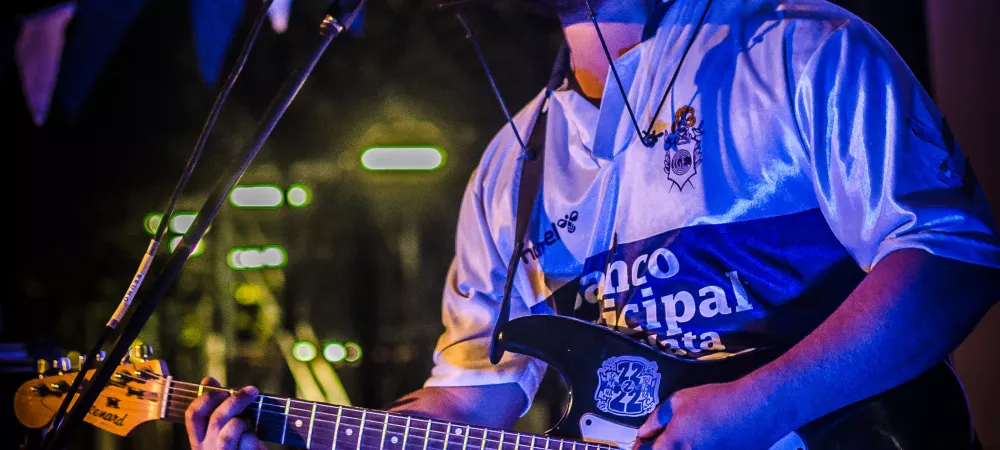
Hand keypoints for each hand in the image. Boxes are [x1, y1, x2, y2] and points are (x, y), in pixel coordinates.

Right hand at [185, 377, 264, 449]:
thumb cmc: (237, 448)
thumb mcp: (224, 429)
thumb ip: (216, 407)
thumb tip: (207, 380)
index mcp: (199, 440)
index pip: (192, 415)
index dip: (206, 398)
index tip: (222, 389)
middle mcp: (206, 449)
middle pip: (216, 419)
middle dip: (235, 401)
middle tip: (252, 391)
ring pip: (230, 432)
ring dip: (244, 422)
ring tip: (250, 424)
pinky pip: (248, 441)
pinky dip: (254, 437)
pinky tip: (256, 442)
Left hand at [633, 381, 776, 449]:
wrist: (757, 409)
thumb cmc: (717, 401)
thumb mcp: (680, 400)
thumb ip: (656, 419)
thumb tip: (643, 433)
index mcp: (673, 445)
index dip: (640, 447)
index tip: (643, 442)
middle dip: (659, 449)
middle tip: (662, 442)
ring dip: (681, 448)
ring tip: (687, 440)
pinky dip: (698, 449)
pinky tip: (702, 442)